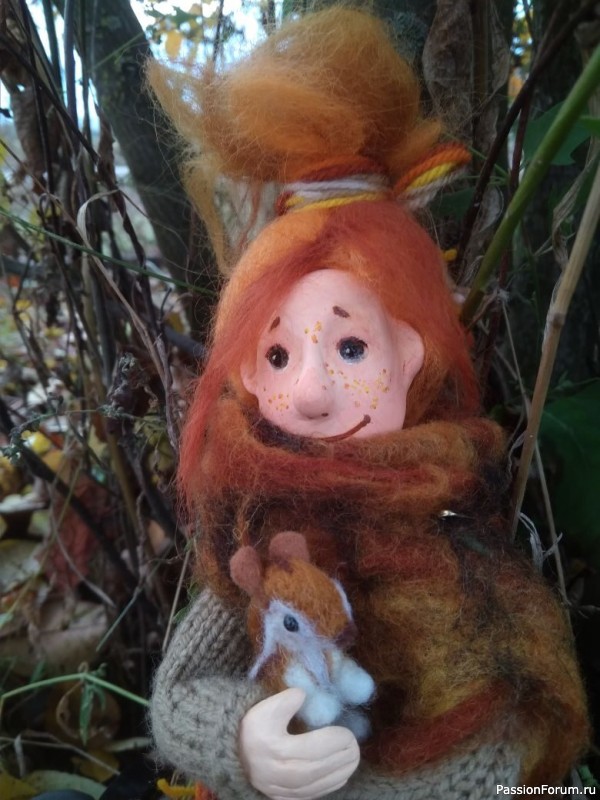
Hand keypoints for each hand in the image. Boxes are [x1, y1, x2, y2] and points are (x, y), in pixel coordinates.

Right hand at [239, 688, 359, 799]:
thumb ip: (285, 700)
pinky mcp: (278, 797)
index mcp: (270, 747)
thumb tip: (304, 695)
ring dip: (337, 774)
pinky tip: (341, 777)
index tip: (347, 732)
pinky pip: (306, 797)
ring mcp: (275, 788)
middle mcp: (272, 772)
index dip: (331, 742)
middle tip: (356, 747)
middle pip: (312, 770)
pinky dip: (326, 788)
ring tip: (353, 761)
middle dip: (338, 760)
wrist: (231, 750)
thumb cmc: (253, 725)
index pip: (308, 749)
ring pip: (311, 787)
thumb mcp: (264, 706)